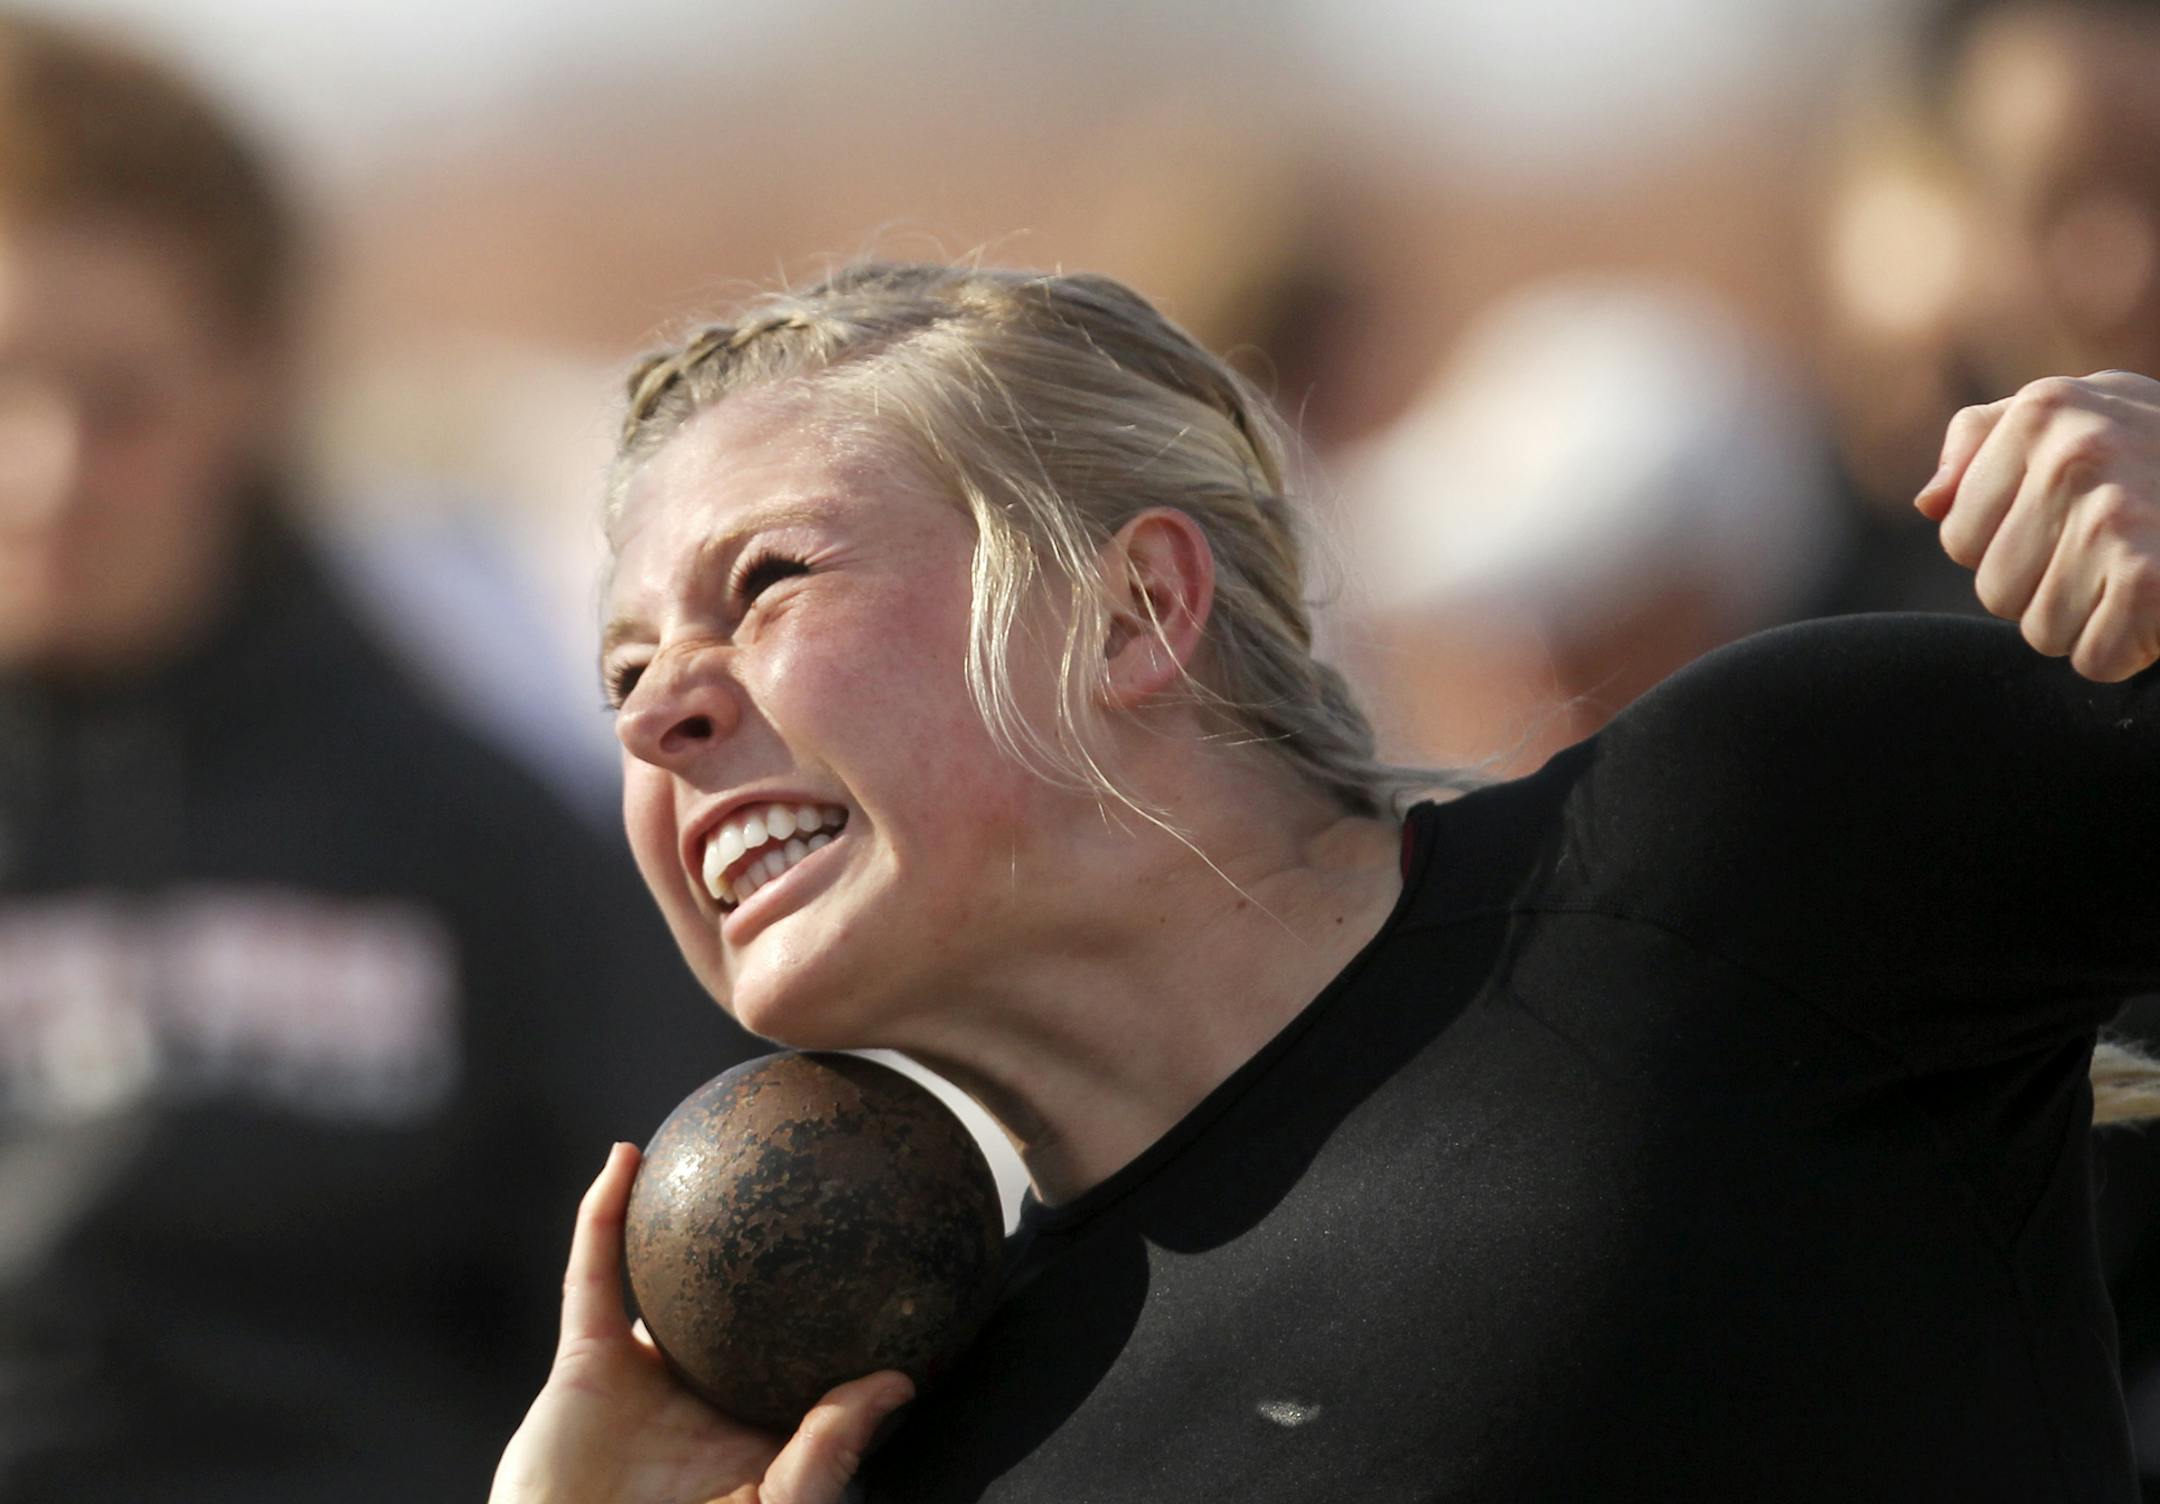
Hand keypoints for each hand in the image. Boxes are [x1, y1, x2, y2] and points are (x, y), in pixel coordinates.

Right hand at [491, 1142, 913, 1503]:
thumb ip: (827, 1451)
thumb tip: (900, 1382)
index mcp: (756, 1433)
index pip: (806, 1362)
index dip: (838, 1313)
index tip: (885, 1250)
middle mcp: (704, 1397)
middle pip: (739, 1309)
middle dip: (765, 1251)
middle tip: (801, 1176)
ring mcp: (643, 1378)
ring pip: (663, 1278)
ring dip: (676, 1214)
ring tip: (712, 1143)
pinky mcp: (584, 1363)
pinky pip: (594, 1274)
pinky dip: (603, 1214)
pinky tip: (627, 1156)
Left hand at [1917, 370, 2159, 681]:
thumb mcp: (2088, 415)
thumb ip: (1993, 442)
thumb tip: (1930, 502)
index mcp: (2040, 410)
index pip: (1958, 536)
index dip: (2013, 547)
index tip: (2076, 523)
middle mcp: (2071, 451)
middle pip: (1993, 589)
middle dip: (2048, 590)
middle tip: (2120, 555)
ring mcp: (2113, 511)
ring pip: (2039, 629)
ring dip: (2090, 622)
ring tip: (2144, 575)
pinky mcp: (2148, 576)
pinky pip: (2092, 658)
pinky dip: (2126, 652)